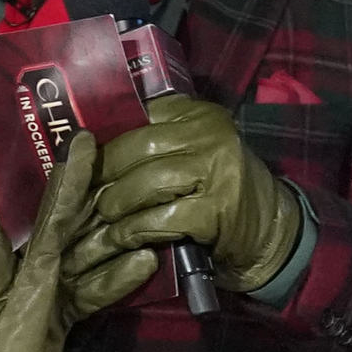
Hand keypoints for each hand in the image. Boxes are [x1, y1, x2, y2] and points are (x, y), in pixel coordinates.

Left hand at [64, 93, 303, 291]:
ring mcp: (217, 171)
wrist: (269, 231)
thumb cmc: (217, 188)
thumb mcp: (193, 151)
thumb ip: (155, 139)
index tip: (82, 156)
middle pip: (136, 147)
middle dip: (104, 173)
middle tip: (85, 192)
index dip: (105, 138)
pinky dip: (135, 230)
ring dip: (117, 203)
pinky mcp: (217, 209)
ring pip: (145, 182)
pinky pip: (159, 218)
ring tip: (105, 216)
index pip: (139, 115)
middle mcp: (210, 135)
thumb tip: (88, 141)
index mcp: (198, 114)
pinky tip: (124, 237)